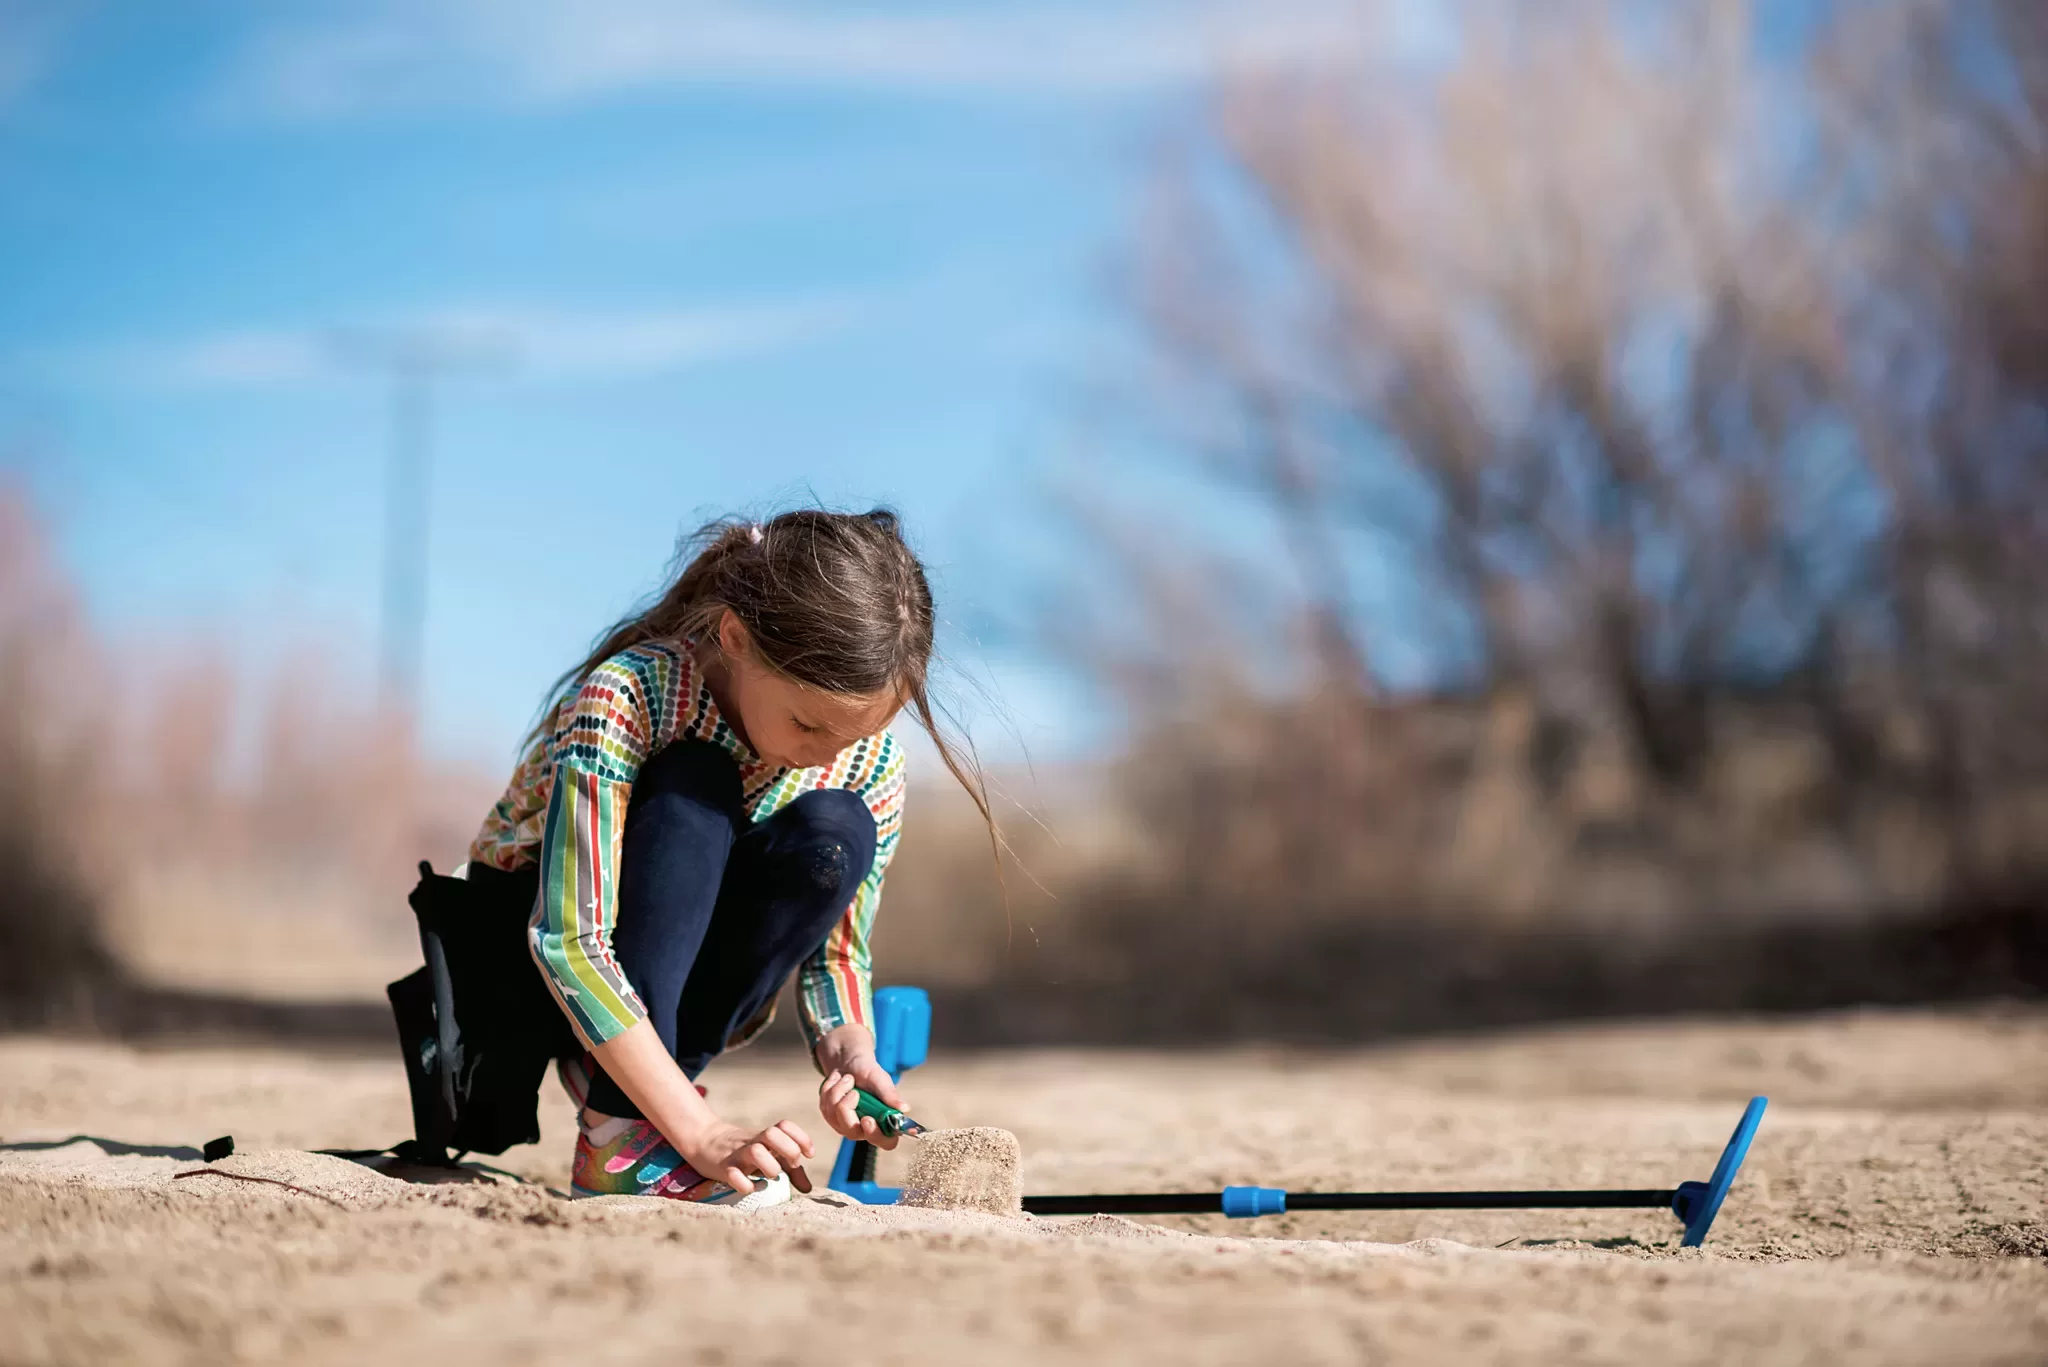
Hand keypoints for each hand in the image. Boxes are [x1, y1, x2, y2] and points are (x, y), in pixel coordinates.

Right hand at [678, 1117, 814, 1194]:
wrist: (704, 1140)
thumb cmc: (744, 1151)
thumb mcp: (768, 1154)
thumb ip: (789, 1169)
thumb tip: (808, 1188)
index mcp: (765, 1136)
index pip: (785, 1126)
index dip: (802, 1138)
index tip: (809, 1155)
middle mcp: (753, 1141)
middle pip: (773, 1134)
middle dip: (789, 1150)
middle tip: (790, 1165)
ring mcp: (737, 1154)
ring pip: (756, 1152)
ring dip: (770, 1167)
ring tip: (770, 1176)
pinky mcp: (722, 1168)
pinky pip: (734, 1176)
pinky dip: (746, 1185)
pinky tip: (752, 1187)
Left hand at [818, 1054, 905, 1150]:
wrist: (851, 1064)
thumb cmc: (870, 1074)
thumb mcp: (880, 1079)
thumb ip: (890, 1095)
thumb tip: (904, 1109)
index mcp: (884, 1123)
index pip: (885, 1142)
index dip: (876, 1135)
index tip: (868, 1119)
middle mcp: (864, 1129)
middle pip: (852, 1132)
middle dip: (848, 1109)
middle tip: (854, 1092)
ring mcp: (845, 1125)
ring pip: (835, 1116)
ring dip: (840, 1091)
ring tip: (848, 1078)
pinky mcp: (830, 1117)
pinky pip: (825, 1106)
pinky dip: (830, 1089)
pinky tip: (838, 1081)